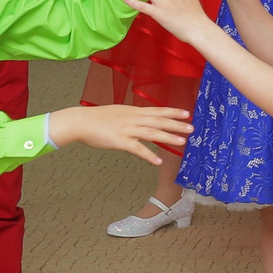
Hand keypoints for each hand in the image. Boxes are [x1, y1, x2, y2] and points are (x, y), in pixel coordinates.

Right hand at [50, 103, 192, 166]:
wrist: (81, 121)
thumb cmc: (97, 118)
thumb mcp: (118, 112)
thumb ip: (132, 115)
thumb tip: (142, 117)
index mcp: (133, 111)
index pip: (157, 110)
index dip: (173, 111)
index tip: (187, 113)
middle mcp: (133, 118)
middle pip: (159, 120)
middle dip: (176, 124)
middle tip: (191, 128)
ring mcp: (127, 129)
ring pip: (152, 133)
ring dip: (168, 137)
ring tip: (182, 142)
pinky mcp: (120, 141)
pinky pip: (138, 149)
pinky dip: (149, 155)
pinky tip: (158, 161)